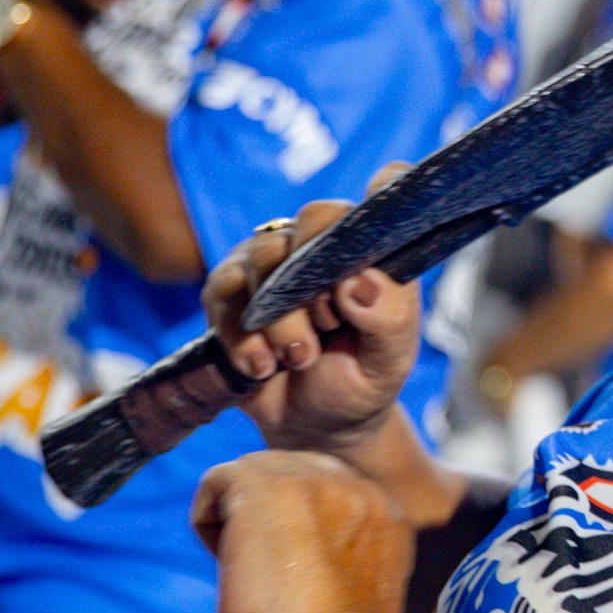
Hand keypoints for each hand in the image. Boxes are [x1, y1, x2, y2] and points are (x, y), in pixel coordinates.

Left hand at [190, 448, 417, 612]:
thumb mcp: (357, 591)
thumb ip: (341, 554)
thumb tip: (293, 552)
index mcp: (386, 513)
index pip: (326, 492)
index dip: (298, 529)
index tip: (293, 577)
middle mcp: (357, 486)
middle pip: (289, 471)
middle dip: (267, 515)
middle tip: (267, 574)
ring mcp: (314, 480)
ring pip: (252, 472)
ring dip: (239, 518)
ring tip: (250, 570)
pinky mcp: (266, 487)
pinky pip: (217, 481)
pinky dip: (208, 521)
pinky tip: (229, 563)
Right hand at [202, 190, 424, 456]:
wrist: (312, 425)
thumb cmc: (359, 383)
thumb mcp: (388, 362)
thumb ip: (389, 319)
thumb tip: (361, 280)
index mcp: (375, 252)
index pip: (387, 190)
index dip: (385, 187)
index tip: (380, 204)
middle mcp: (324, 245)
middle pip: (313, 218)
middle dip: (316, 281)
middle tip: (328, 329)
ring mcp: (274, 261)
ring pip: (264, 255)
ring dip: (280, 318)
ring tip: (299, 358)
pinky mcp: (231, 288)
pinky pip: (223, 291)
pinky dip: (242, 336)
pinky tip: (261, 367)